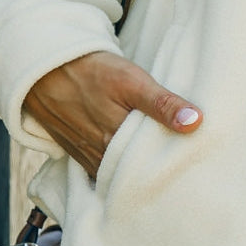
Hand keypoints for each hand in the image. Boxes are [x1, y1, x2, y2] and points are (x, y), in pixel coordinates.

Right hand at [24, 51, 201, 179]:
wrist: (48, 67)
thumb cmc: (93, 71)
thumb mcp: (132, 81)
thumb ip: (163, 103)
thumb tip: (196, 123)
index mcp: (116, 141)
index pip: (152, 168)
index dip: (173, 169)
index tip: (196, 171)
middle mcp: (100, 156)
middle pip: (135, 175)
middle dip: (158, 177)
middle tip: (186, 179)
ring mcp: (87, 157)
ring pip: (118, 175)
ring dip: (138, 175)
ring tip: (166, 176)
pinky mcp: (78, 154)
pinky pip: (102, 171)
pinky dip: (119, 171)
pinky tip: (135, 170)